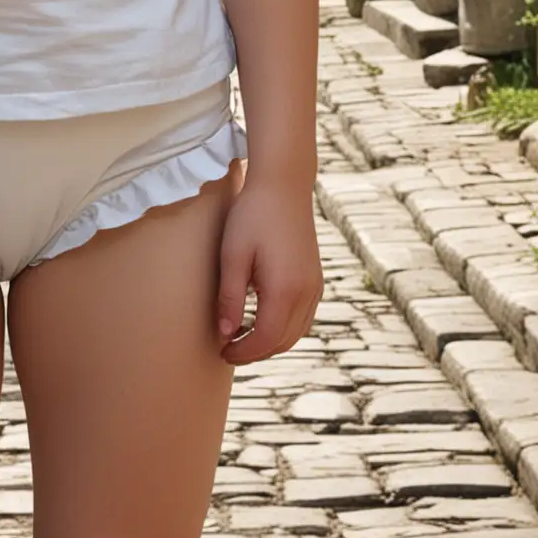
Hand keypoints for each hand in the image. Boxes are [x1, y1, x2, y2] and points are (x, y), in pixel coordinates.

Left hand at [214, 175, 321, 365]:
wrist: (283, 184)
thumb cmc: (253, 215)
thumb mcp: (233, 255)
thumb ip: (229, 296)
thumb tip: (225, 333)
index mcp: (285, 289)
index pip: (265, 339)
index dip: (243, 352)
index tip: (222, 351)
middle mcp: (306, 293)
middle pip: (283, 341)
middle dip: (256, 351)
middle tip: (229, 348)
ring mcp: (315, 285)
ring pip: (296, 332)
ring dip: (271, 341)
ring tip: (242, 336)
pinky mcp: (316, 277)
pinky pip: (304, 316)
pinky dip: (285, 327)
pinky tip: (263, 318)